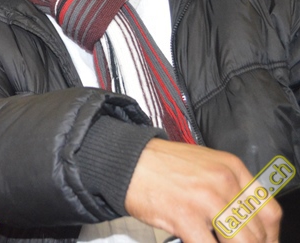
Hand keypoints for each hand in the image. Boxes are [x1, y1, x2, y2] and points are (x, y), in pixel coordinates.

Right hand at [125, 139, 281, 241]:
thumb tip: (240, 220)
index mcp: (232, 168)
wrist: (126, 160)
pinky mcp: (185, 216)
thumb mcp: (203, 165)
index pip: (268, 210)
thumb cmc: (159, 164)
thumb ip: (225, 188)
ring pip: (240, 242)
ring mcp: (206, 199)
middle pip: (257, 231)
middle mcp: (224, 181)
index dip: (268, 236)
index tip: (260, 242)